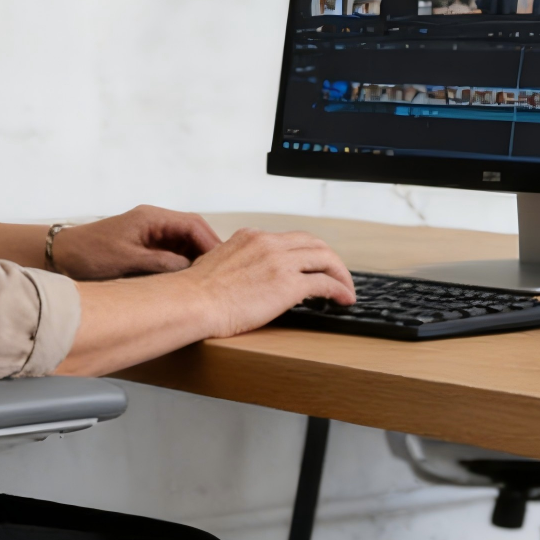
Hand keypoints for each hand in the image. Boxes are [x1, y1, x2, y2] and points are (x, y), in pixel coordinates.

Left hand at [48, 205, 222, 280]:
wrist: (62, 255)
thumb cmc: (90, 254)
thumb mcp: (128, 260)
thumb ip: (161, 263)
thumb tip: (191, 268)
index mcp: (151, 217)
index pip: (193, 224)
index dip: (211, 243)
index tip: (221, 263)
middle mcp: (154, 221)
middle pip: (193, 231)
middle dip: (208, 250)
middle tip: (221, 274)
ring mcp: (150, 233)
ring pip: (185, 242)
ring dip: (197, 258)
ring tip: (208, 280)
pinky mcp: (145, 245)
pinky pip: (173, 252)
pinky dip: (184, 264)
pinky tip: (188, 280)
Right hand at [179, 228, 354, 337]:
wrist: (192, 302)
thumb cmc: (195, 292)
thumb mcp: (214, 263)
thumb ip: (233, 263)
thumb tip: (237, 275)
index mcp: (251, 238)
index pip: (289, 239)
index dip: (305, 253)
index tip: (311, 265)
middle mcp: (269, 244)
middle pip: (313, 243)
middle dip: (329, 259)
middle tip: (337, 275)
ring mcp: (280, 262)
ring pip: (325, 258)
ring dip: (340, 274)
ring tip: (346, 289)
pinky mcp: (289, 285)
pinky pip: (325, 283)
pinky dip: (340, 289)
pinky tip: (344, 299)